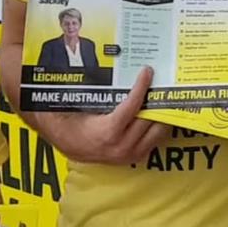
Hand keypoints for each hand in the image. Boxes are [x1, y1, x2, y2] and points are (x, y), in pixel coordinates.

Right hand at [53, 67, 169, 164]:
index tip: (146, 72)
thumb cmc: (71, 124)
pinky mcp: (135, 157)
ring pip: (158, 130)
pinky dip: (157, 125)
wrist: (67, 144)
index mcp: (108, 132)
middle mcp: (122, 146)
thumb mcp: (82, 105)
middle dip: (154, 98)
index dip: (141, 86)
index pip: (132, 106)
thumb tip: (113, 69)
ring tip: (159, 95)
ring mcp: (130, 154)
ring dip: (160, 112)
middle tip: (157, 81)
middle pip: (150, 117)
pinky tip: (155, 111)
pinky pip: (155, 139)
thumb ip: (98, 91)